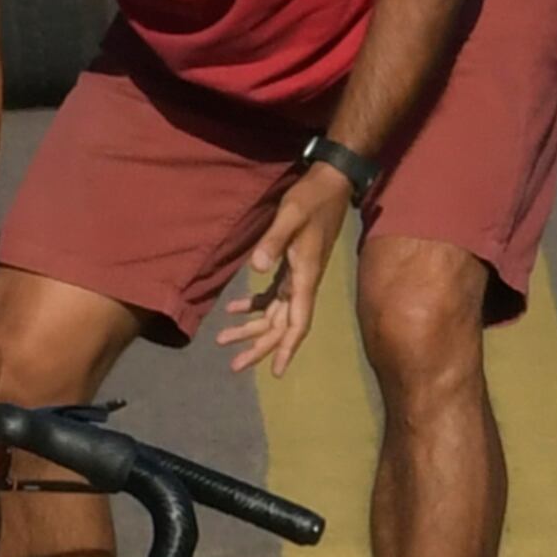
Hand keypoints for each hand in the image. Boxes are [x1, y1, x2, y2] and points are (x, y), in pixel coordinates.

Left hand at [210, 165, 357, 378]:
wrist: (331, 183)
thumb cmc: (312, 199)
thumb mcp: (290, 216)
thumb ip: (273, 241)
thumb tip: (256, 269)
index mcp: (305, 277)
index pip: (297, 323)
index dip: (287, 348)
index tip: (276, 372)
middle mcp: (302, 283)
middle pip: (282, 326)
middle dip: (260, 347)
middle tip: (234, 365)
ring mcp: (298, 276)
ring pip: (275, 314)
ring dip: (252, 328)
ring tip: (225, 341)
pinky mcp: (292, 266)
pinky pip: (273, 296)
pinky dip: (254, 306)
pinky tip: (234, 309)